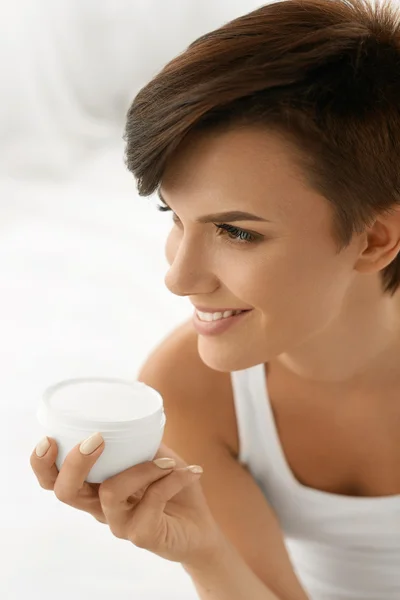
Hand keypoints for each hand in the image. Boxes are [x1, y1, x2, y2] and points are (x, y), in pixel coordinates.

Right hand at [30, 435, 222, 563]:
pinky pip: (152, 500)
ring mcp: (120, 525)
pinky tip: (191, 472)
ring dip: (142, 469)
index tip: (48, 439)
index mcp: (95, 489)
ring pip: (110, 492)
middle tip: (97, 439)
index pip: (53, 482)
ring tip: (170, 462)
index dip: (42, 464)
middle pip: (66, 492)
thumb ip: (139, 440)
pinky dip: (172, 480)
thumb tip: (132, 412)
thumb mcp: (154, 456)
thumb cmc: (172, 488)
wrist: (201, 528)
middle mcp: (100, 509)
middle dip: (75, 462)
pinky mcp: (143, 536)